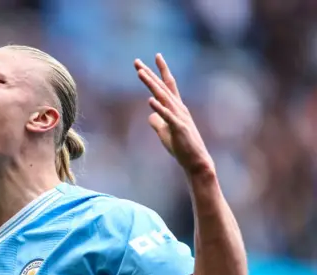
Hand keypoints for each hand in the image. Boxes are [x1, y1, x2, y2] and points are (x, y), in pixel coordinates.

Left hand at [135, 54, 213, 175]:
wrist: (195, 161)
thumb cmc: (181, 146)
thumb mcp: (164, 132)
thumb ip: (157, 121)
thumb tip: (150, 115)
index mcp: (175, 107)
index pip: (167, 85)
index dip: (160, 71)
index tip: (156, 55)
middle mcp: (178, 108)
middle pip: (162, 87)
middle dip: (149, 73)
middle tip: (136, 62)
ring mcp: (179, 117)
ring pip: (163, 97)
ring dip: (151, 84)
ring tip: (140, 73)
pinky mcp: (179, 128)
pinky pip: (167, 116)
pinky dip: (159, 108)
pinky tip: (149, 100)